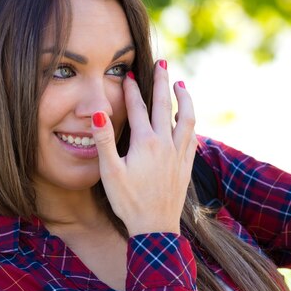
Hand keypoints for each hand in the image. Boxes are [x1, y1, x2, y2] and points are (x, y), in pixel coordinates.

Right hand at [91, 61, 196, 236]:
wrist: (155, 228)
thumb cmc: (129, 202)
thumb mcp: (110, 173)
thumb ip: (104, 141)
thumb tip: (98, 113)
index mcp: (145, 143)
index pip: (138, 108)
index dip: (132, 90)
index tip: (128, 75)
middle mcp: (166, 144)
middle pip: (165, 105)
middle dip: (162, 82)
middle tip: (162, 63)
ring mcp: (179, 155)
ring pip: (186, 119)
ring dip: (184, 99)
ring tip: (181, 85)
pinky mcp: (186, 166)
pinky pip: (192, 137)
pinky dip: (191, 123)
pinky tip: (189, 120)